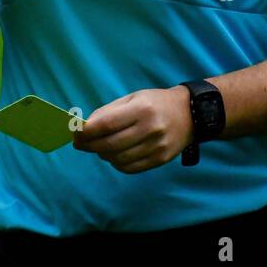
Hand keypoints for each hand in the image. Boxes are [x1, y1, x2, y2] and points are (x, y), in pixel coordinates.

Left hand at [73, 86, 193, 173]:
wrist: (191, 114)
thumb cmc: (156, 102)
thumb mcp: (133, 98)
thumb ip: (108, 112)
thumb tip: (85, 127)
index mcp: (141, 109)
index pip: (106, 125)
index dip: (87, 132)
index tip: (75, 134)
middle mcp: (150, 129)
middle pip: (110, 144)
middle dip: (90, 145)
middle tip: (80, 144)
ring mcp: (156, 147)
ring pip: (118, 159)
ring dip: (102, 154)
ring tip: (99, 147)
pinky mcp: (160, 160)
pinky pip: (130, 168)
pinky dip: (117, 163)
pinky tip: (114, 155)